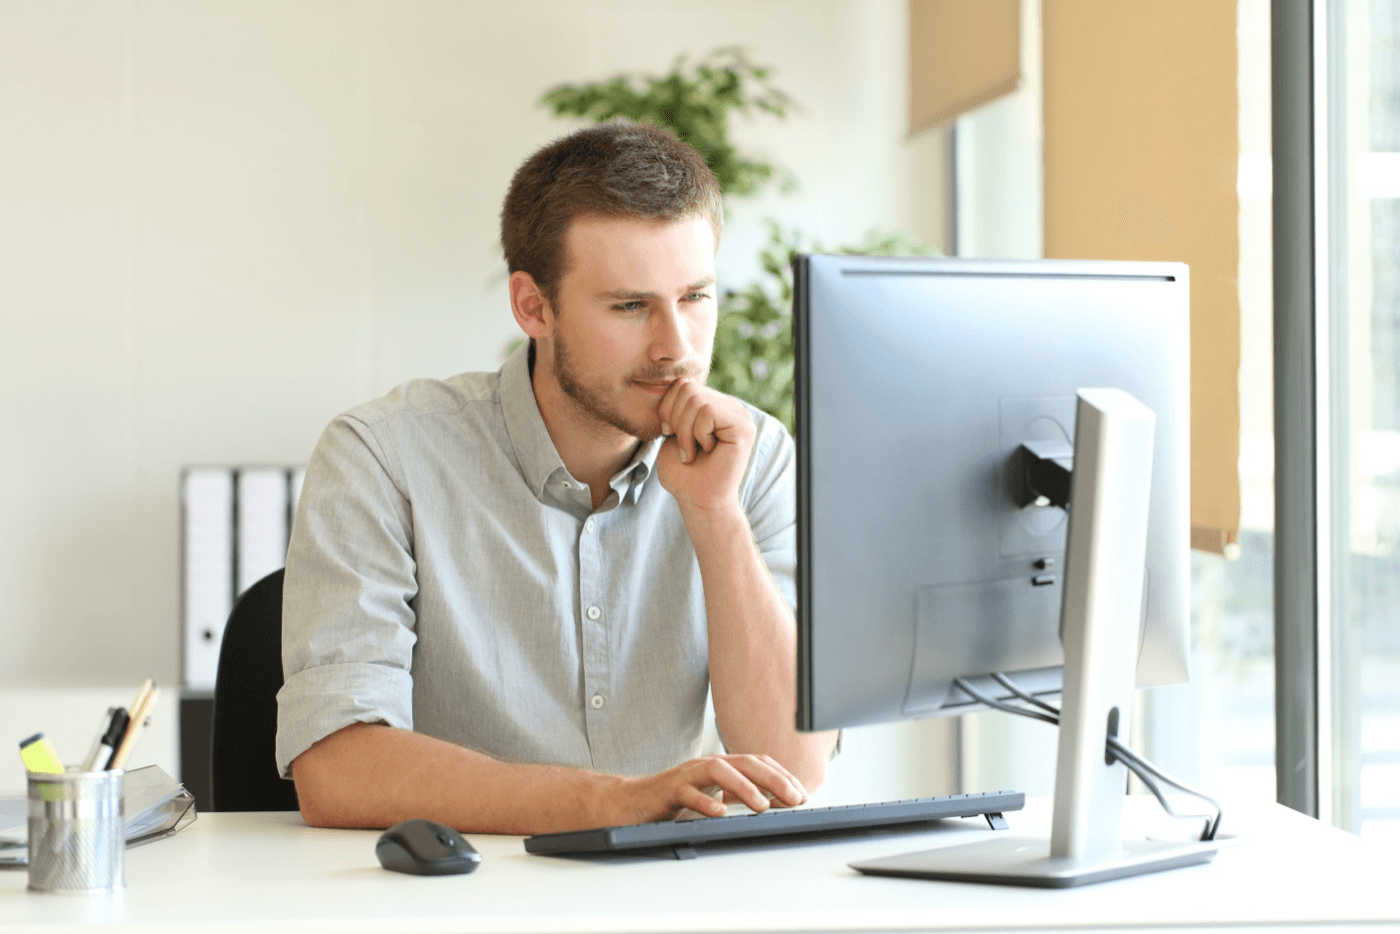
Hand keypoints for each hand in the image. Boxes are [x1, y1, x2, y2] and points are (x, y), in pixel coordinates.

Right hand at [619, 754, 807, 823]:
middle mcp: (706, 766)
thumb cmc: (671, 801)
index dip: (781, 776)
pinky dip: (705, 802)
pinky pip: (687, 793)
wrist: (629, 802)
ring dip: (745, 787)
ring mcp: (687, 776)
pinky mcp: (668, 790)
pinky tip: (719, 812)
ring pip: (719, 771)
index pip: (756, 763)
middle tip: (794, 798)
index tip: (801, 794)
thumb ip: (734, 796)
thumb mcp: (710, 796)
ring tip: (763, 806)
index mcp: (719, 767)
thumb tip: (770, 805)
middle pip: (744, 763)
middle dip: (773, 779)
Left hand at [655, 379, 755, 515]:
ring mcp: (740, 415)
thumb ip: (676, 404)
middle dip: (675, 420)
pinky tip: (706, 451)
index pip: (682, 384)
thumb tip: (677, 379)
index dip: (667, 408)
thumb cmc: (683, 472)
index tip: (671, 435)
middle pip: (687, 388)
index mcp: (714, 404)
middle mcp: (730, 406)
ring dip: (685, 431)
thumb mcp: (672, 430)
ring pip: (696, 400)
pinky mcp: (743, 427)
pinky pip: (708, 412)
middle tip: (683, 447)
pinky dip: (697, 434)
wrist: (697, 500)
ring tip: (693, 451)